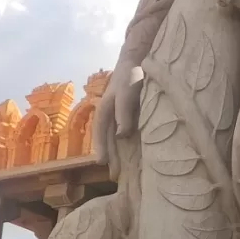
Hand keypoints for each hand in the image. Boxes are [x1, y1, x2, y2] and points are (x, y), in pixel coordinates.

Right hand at [94, 57, 142, 178]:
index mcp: (105, 110)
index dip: (101, 148)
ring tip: (122, 171)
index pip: (101, 132)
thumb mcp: (127, 92)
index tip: (101, 163)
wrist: (138, 62)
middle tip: (114, 176)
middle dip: (111, 157)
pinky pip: (128, 135)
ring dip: (119, 154)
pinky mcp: (133, 117)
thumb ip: (124, 112)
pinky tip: (135, 157)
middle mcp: (111, 116)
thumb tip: (120, 136)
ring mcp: (121, 117)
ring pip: (117, 139)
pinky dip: (129, 147)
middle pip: (108, 139)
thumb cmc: (130, 76)